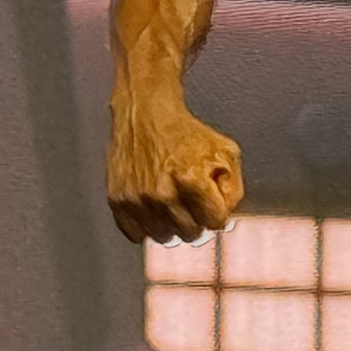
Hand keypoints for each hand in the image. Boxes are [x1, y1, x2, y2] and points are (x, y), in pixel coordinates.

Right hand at [108, 100, 244, 242]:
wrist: (145, 114)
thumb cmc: (187, 133)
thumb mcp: (225, 153)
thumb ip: (233, 188)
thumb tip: (224, 217)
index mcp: (192, 180)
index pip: (214, 222)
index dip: (216, 213)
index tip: (211, 202)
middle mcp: (163, 193)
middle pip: (190, 234)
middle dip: (196, 220)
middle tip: (191, 202)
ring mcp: (138, 198)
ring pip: (164, 237)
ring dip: (171, 225)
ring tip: (172, 203)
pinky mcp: (117, 199)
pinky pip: (136, 234)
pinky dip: (146, 226)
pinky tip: (153, 209)